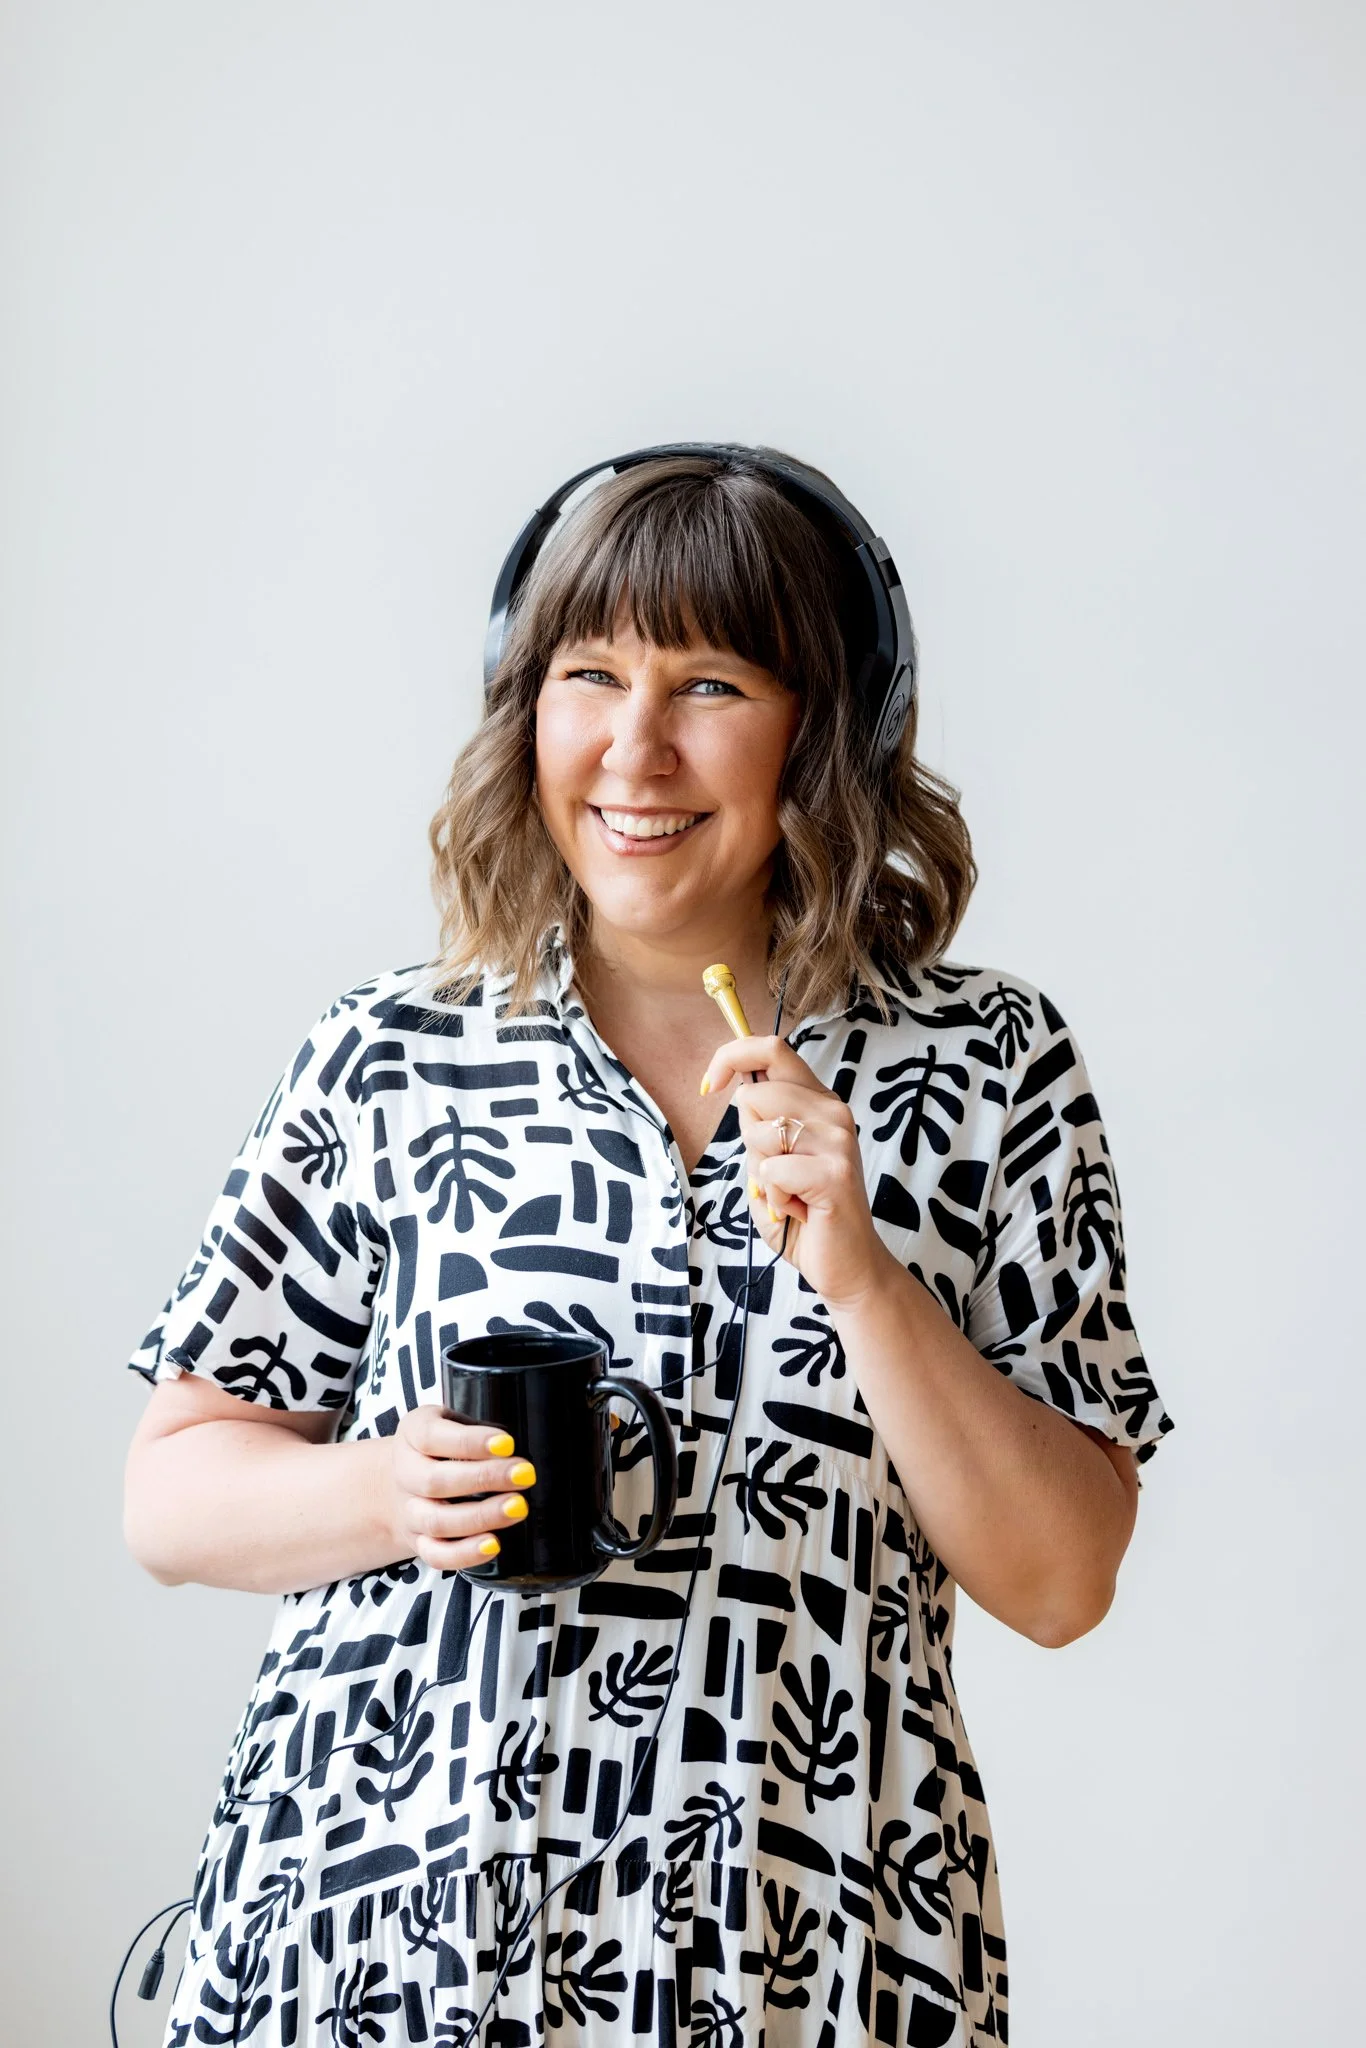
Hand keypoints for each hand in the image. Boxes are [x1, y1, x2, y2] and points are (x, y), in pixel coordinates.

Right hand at [384, 1408, 535, 1570]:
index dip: (470, 1442)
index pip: (432, 1436)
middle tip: (524, 1474)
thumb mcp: (450, 1423)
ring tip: (517, 1507)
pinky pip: (436, 1555)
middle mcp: (405, 1473)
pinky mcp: (418, 1542)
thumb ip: (477, 1430)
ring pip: (437, 1521)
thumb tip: (516, 1446)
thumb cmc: (439, 1447)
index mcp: (413, 1434)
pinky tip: (493, 1544)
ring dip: (481, 1517)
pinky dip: (464, 1554)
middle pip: (436, 1481)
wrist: (396, 1483)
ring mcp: (410, 1511)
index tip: (507, 1443)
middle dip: (484, 1478)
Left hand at [699, 1033, 895, 1309]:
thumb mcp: (770, 1161)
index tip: (707, 1086)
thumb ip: (759, 1126)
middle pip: (755, 1093)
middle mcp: (833, 1112)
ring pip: (760, 1134)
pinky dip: (772, 1198)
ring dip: (762, 1173)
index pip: (772, 1049)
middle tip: (775, 1172)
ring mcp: (837, 1141)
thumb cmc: (803, 1214)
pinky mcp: (834, 1173)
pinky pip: (771, 1171)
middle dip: (747, 1139)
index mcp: (818, 1102)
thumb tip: (739, 1090)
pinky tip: (795, 1210)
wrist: (846, 1266)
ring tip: (789, 1193)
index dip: (730, 1057)